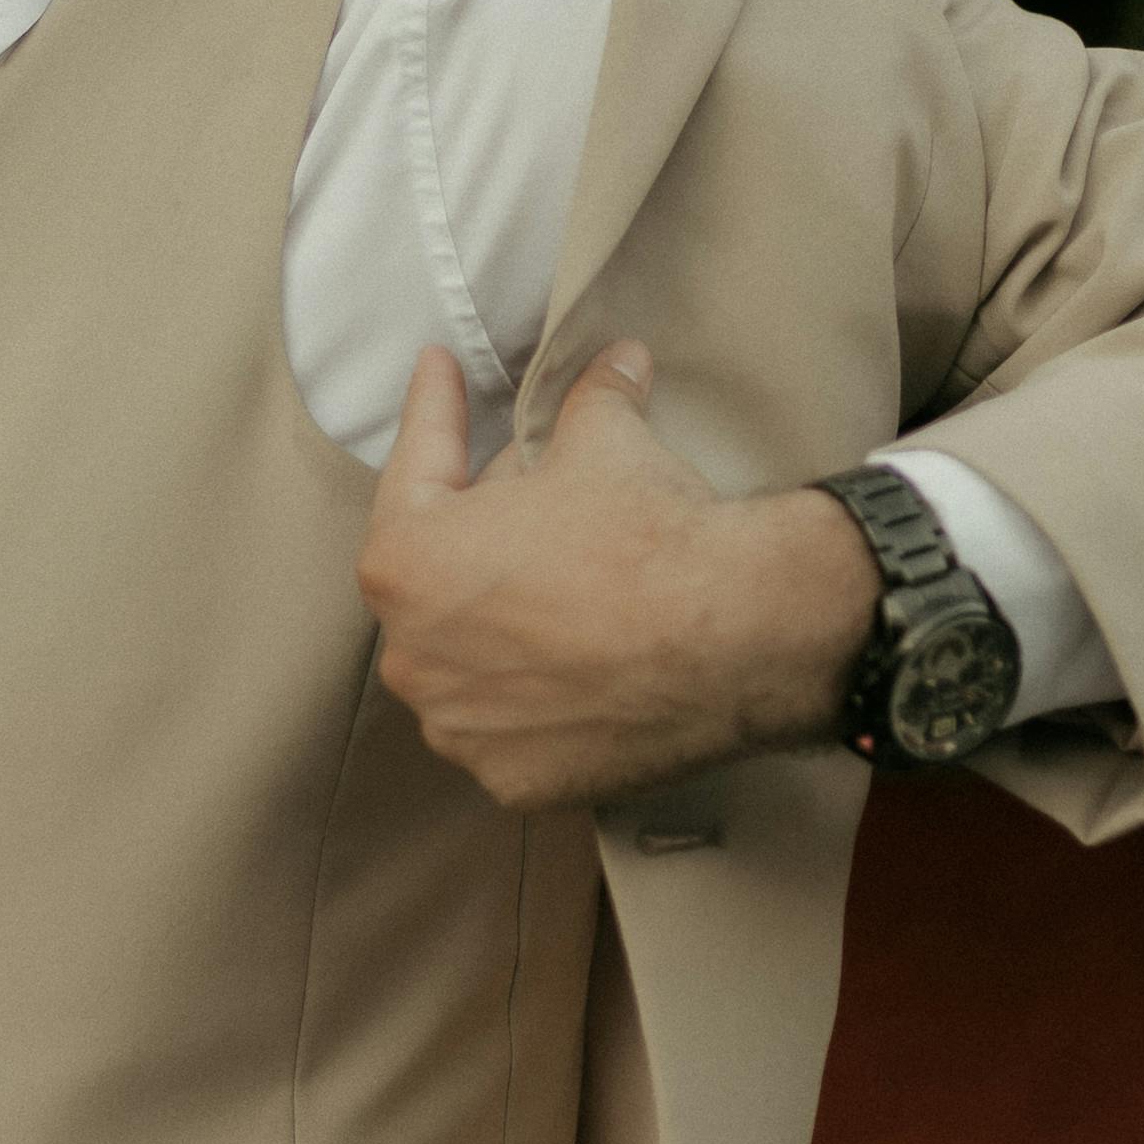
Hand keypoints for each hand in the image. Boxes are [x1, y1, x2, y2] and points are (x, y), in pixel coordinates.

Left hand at [358, 342, 880, 816]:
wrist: (737, 637)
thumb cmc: (650, 537)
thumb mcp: (606, 440)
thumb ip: (589, 396)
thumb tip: (614, 362)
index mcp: (406, 561)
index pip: (414, 469)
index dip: (434, 410)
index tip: (437, 371)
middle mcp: (412, 655)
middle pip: (436, 577)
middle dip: (477, 532)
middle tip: (527, 492)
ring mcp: (459, 728)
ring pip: (466, 660)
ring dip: (498, 626)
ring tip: (559, 592)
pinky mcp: (513, 781)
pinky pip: (509, 728)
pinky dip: (533, 698)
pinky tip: (575, 669)